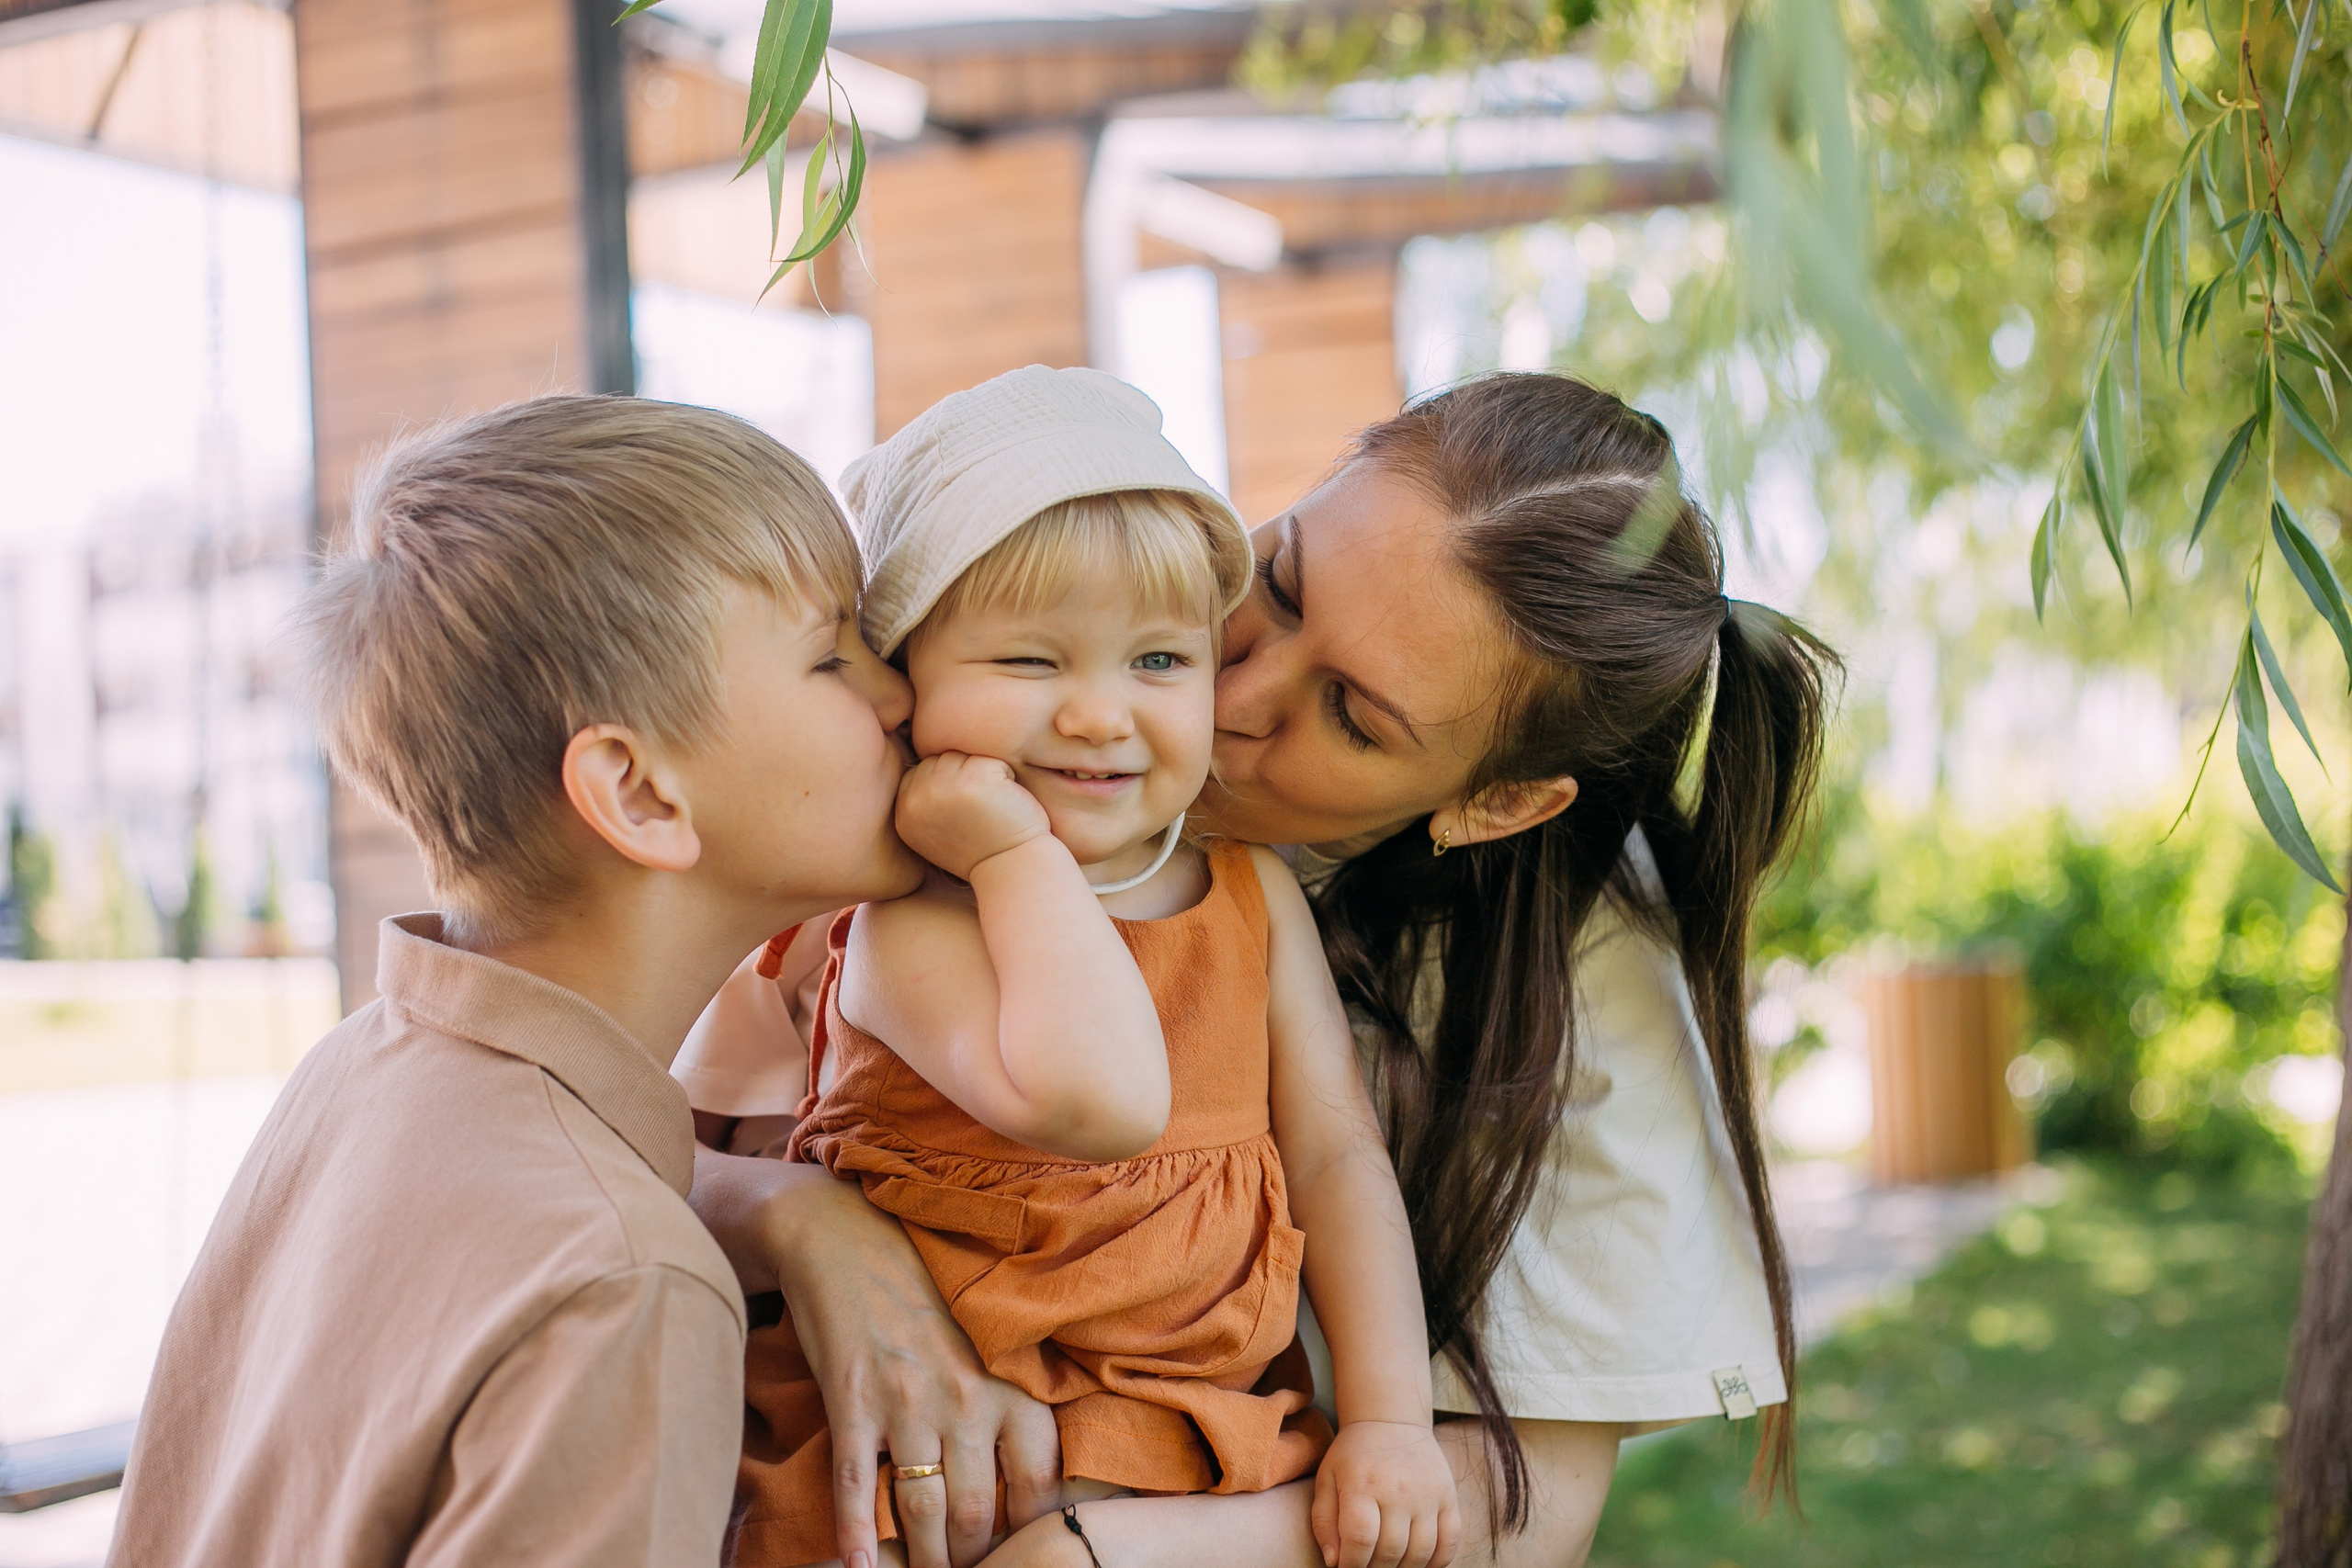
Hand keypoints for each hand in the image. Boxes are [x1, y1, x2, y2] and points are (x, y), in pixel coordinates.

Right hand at [689, 1150, 1062, 1567]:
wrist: (846, 1238)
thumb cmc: (928, 1289)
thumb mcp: (992, 1335)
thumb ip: (1022, 1391)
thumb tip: (1050, 1462)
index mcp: (1012, 1383)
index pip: (1038, 1483)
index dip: (1031, 1533)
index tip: (1026, 1555)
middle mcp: (966, 1398)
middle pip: (976, 1512)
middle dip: (973, 1559)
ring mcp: (906, 1403)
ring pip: (921, 1509)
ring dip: (923, 1560)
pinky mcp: (852, 1403)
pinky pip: (856, 1483)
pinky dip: (856, 1532)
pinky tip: (860, 1566)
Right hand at [897, 752, 1050, 880]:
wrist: (1012, 870)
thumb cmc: (981, 850)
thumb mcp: (935, 831)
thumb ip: (924, 800)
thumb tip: (925, 759)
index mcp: (905, 813)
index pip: (920, 770)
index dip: (948, 782)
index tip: (965, 808)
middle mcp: (918, 799)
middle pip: (942, 758)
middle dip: (965, 774)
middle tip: (981, 809)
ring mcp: (945, 787)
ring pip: (965, 755)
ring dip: (984, 772)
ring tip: (991, 804)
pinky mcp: (974, 780)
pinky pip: (990, 758)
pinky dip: (1006, 776)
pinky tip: (1006, 802)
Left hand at [1312, 1420, 1460, 1567]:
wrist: (1392, 1420)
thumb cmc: (1354, 1455)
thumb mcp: (1327, 1479)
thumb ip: (1324, 1522)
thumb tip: (1334, 1562)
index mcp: (1363, 1484)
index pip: (1361, 1539)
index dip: (1352, 1564)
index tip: (1346, 1567)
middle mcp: (1398, 1490)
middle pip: (1391, 1551)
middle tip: (1367, 1565)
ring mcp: (1428, 1495)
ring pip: (1420, 1553)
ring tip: (1388, 1563)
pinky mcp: (1448, 1498)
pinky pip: (1449, 1543)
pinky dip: (1435, 1563)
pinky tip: (1417, 1561)